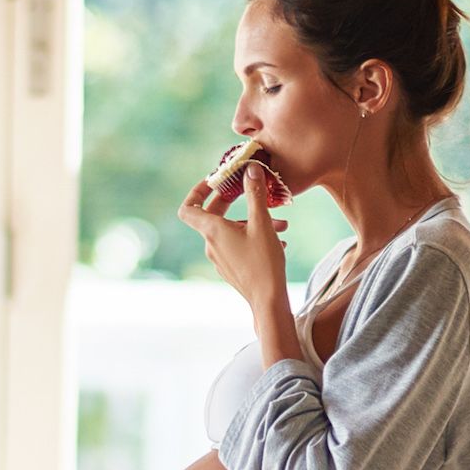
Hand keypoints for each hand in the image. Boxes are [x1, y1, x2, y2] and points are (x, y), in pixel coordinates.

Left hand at [176, 162, 289, 309]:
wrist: (268, 300)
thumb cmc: (264, 262)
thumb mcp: (262, 223)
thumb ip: (255, 193)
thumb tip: (250, 168)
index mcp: (213, 231)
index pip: (188, 208)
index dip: (197, 191)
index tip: (215, 182)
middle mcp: (211, 244)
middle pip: (212, 215)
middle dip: (232, 200)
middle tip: (249, 189)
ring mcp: (220, 258)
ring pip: (230, 230)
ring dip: (252, 220)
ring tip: (281, 223)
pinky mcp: (230, 267)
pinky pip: (237, 244)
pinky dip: (253, 235)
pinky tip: (279, 238)